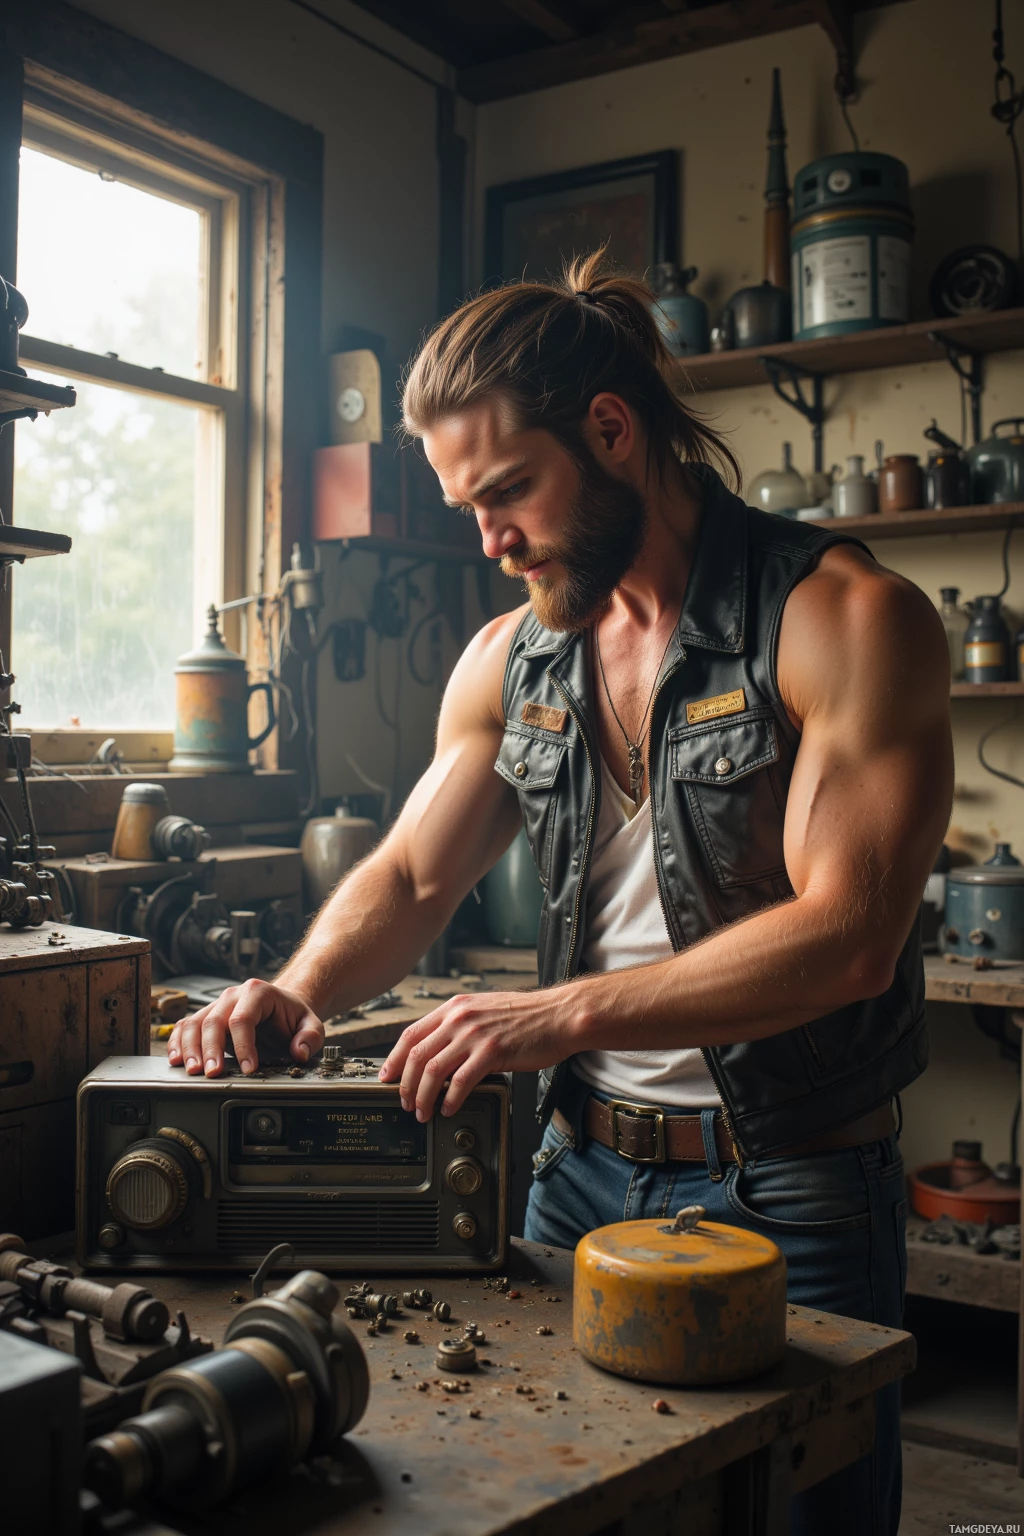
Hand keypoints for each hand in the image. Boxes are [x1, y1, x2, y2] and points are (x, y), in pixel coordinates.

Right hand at [167, 978, 323, 1076]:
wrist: (281, 1007)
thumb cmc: (292, 1016)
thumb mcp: (311, 1024)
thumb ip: (310, 1037)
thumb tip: (298, 1052)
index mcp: (257, 992)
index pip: (243, 1018)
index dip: (243, 1046)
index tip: (248, 1069)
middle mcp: (232, 995)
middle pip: (213, 1021)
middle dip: (211, 1050)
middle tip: (212, 1074)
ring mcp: (216, 1006)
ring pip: (193, 1023)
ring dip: (189, 1048)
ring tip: (193, 1071)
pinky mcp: (205, 1018)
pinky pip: (184, 1027)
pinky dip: (178, 1043)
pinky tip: (177, 1060)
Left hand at [378, 988, 575, 1119]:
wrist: (559, 1015)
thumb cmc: (527, 1016)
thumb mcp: (484, 1010)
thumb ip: (459, 1025)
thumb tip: (438, 1050)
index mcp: (454, 1008)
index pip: (411, 1034)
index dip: (394, 1059)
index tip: (387, 1076)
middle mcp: (460, 1018)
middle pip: (417, 1056)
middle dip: (406, 1085)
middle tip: (405, 1103)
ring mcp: (475, 1035)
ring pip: (433, 1071)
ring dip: (424, 1097)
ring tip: (423, 1112)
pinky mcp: (492, 1052)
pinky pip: (461, 1081)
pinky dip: (450, 1099)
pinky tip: (449, 1109)